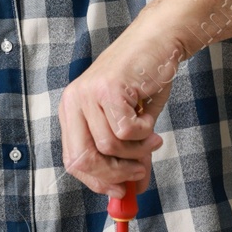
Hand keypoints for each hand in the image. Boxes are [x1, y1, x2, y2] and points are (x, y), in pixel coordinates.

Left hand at [57, 8, 178, 196]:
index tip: (120, 190)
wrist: (159, 41)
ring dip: (137, 151)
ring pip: (110, 147)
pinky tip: (150, 119)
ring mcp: (88, 94)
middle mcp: (73, 102)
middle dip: (114, 174)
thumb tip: (135, 189)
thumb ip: (128, 154)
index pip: (73, 160)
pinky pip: (126, 131)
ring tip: (152, 139)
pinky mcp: (108, 89)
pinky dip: (144, 133)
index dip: (96, 180)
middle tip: (139, 173)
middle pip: (82, 160)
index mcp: (71, 111)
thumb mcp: (132, 122)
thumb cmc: (145, 80)